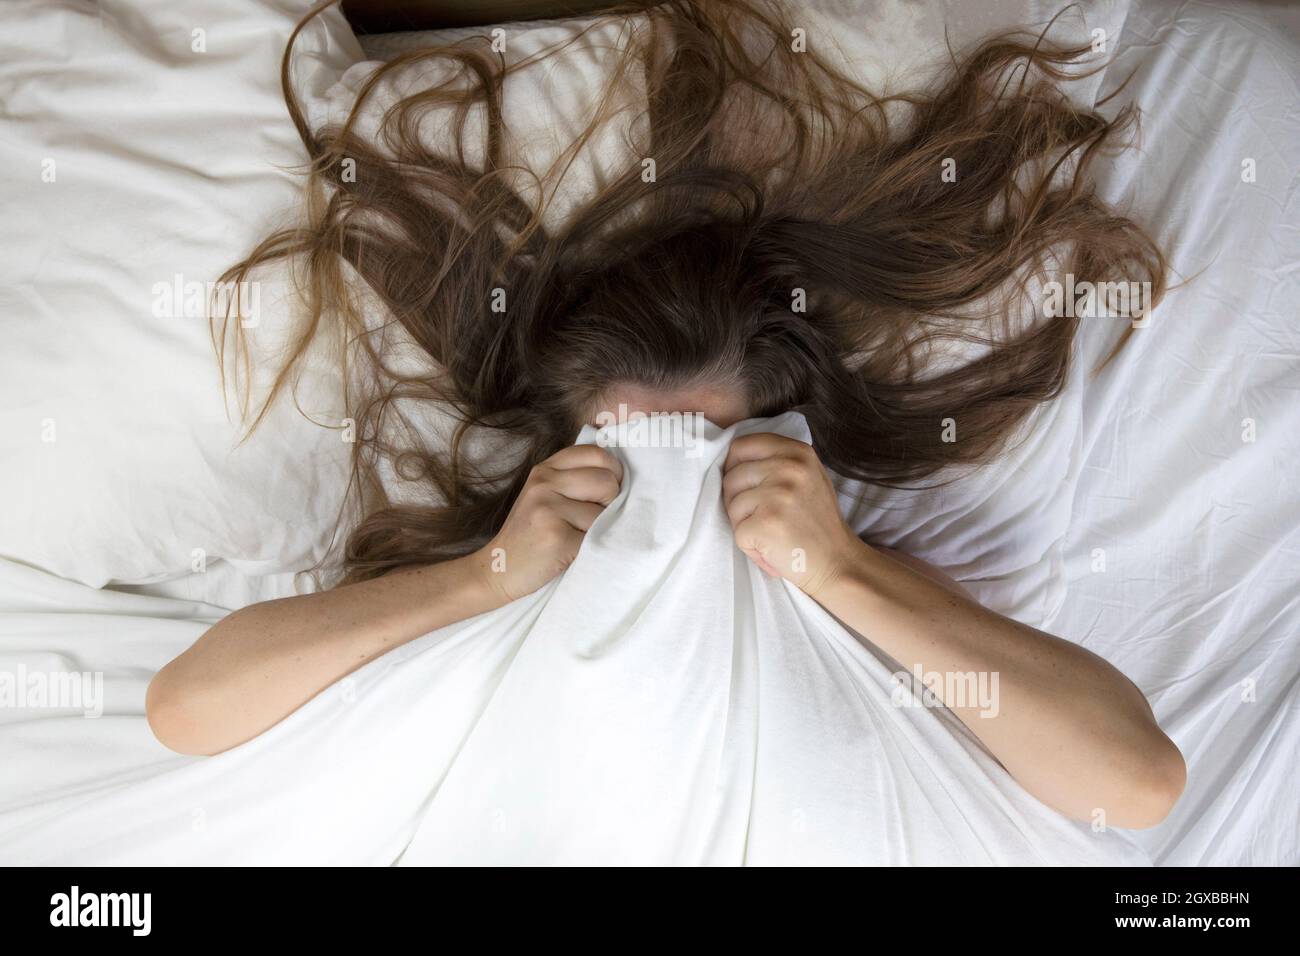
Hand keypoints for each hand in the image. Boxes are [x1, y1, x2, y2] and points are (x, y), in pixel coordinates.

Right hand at [472, 444, 622, 602]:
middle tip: (591, 522)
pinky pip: (597, 538)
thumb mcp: (546, 496)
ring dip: (601, 529)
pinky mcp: (556, 537)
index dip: (612, 472)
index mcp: (545, 469)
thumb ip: (575, 480)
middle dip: (611, 504)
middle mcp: (544, 483)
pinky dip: (593, 549)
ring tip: (579, 537)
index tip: (607, 492)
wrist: (499, 569)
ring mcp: (548, 509)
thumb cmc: (532, 534)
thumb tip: (625, 480)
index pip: (596, 453)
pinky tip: (573, 553)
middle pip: (607, 481)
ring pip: (605, 512)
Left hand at [722, 433, 863, 601]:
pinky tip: (772, 547)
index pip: (742, 446)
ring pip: (731, 505)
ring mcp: (778, 494)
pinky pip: (737, 532)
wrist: (838, 562)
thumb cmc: (816, 522)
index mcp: (797, 452)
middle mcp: (789, 468)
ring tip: (771, 532)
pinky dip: (750, 546)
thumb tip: (732, 459)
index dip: (733, 466)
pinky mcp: (767, 523)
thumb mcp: (807, 477)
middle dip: (737, 500)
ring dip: (743, 525)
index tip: (743, 485)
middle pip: (732, 476)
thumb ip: (776, 461)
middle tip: (762, 517)